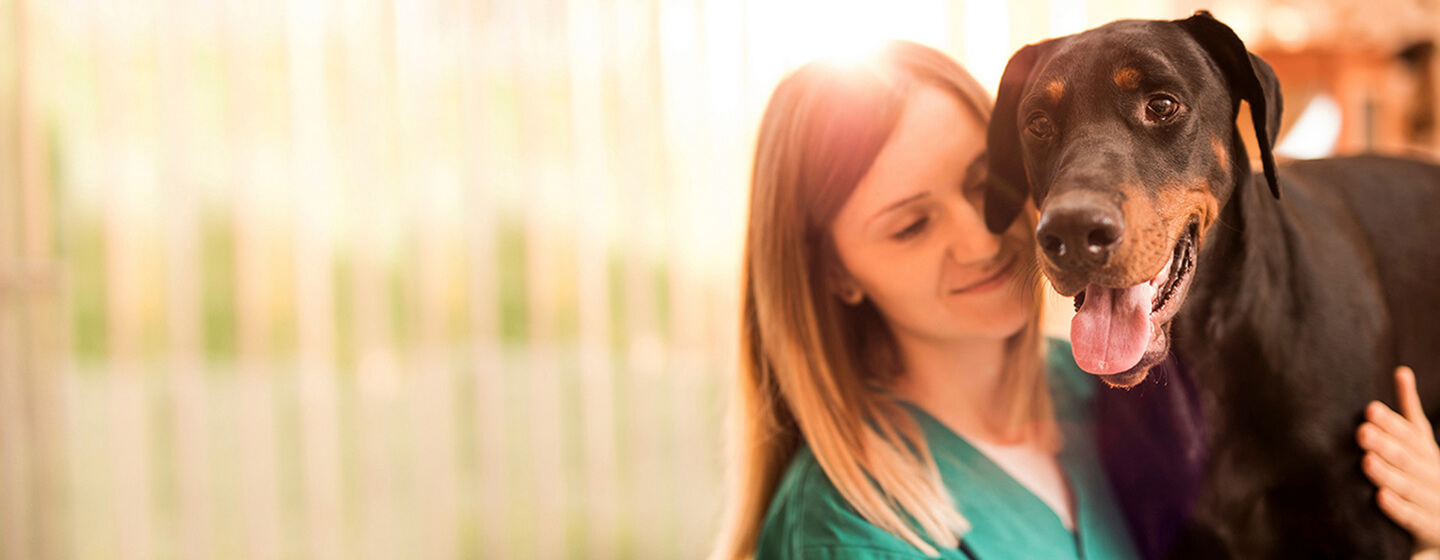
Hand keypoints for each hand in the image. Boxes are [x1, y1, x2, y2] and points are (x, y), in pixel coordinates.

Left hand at [1357, 366, 1439, 554]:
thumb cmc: (1426, 476)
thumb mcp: (1422, 443)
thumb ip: (1409, 411)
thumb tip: (1401, 371)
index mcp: (1430, 453)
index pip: (1412, 435)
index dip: (1392, 423)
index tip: (1370, 409)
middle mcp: (1435, 474)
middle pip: (1410, 458)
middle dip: (1386, 444)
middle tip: (1361, 433)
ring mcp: (1434, 501)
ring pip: (1410, 486)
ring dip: (1388, 474)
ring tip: (1366, 462)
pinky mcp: (1429, 528)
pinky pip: (1413, 518)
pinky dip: (1398, 507)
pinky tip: (1380, 497)